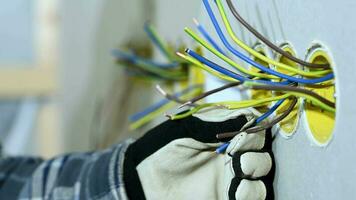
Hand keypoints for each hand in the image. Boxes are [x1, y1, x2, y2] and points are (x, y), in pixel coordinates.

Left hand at [123, 108, 273, 199]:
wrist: (146, 181)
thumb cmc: (162, 150)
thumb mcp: (186, 129)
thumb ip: (217, 122)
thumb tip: (249, 115)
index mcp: (222, 132)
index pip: (252, 125)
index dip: (253, 129)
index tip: (242, 135)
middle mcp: (231, 152)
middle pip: (262, 148)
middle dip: (254, 151)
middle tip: (235, 154)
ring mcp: (232, 175)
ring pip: (263, 172)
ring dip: (254, 170)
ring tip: (235, 172)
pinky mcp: (229, 196)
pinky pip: (254, 194)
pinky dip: (249, 192)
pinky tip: (233, 190)